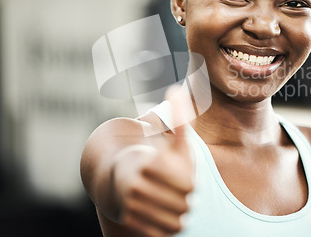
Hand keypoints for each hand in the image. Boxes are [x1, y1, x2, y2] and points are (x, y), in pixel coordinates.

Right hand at [114, 86, 193, 236]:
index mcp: (151, 164)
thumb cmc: (156, 159)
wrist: (121, 178)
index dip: (189, 181)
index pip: (189, 184)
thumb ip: (178, 118)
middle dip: (183, 197)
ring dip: (177, 214)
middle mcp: (136, 185)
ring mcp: (130, 205)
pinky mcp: (129, 221)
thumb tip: (176, 88)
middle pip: (183, 204)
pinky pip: (162, 233)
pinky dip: (165, 227)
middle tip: (175, 189)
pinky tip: (161, 213)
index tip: (180, 174)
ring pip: (175, 222)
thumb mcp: (171, 140)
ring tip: (169, 200)